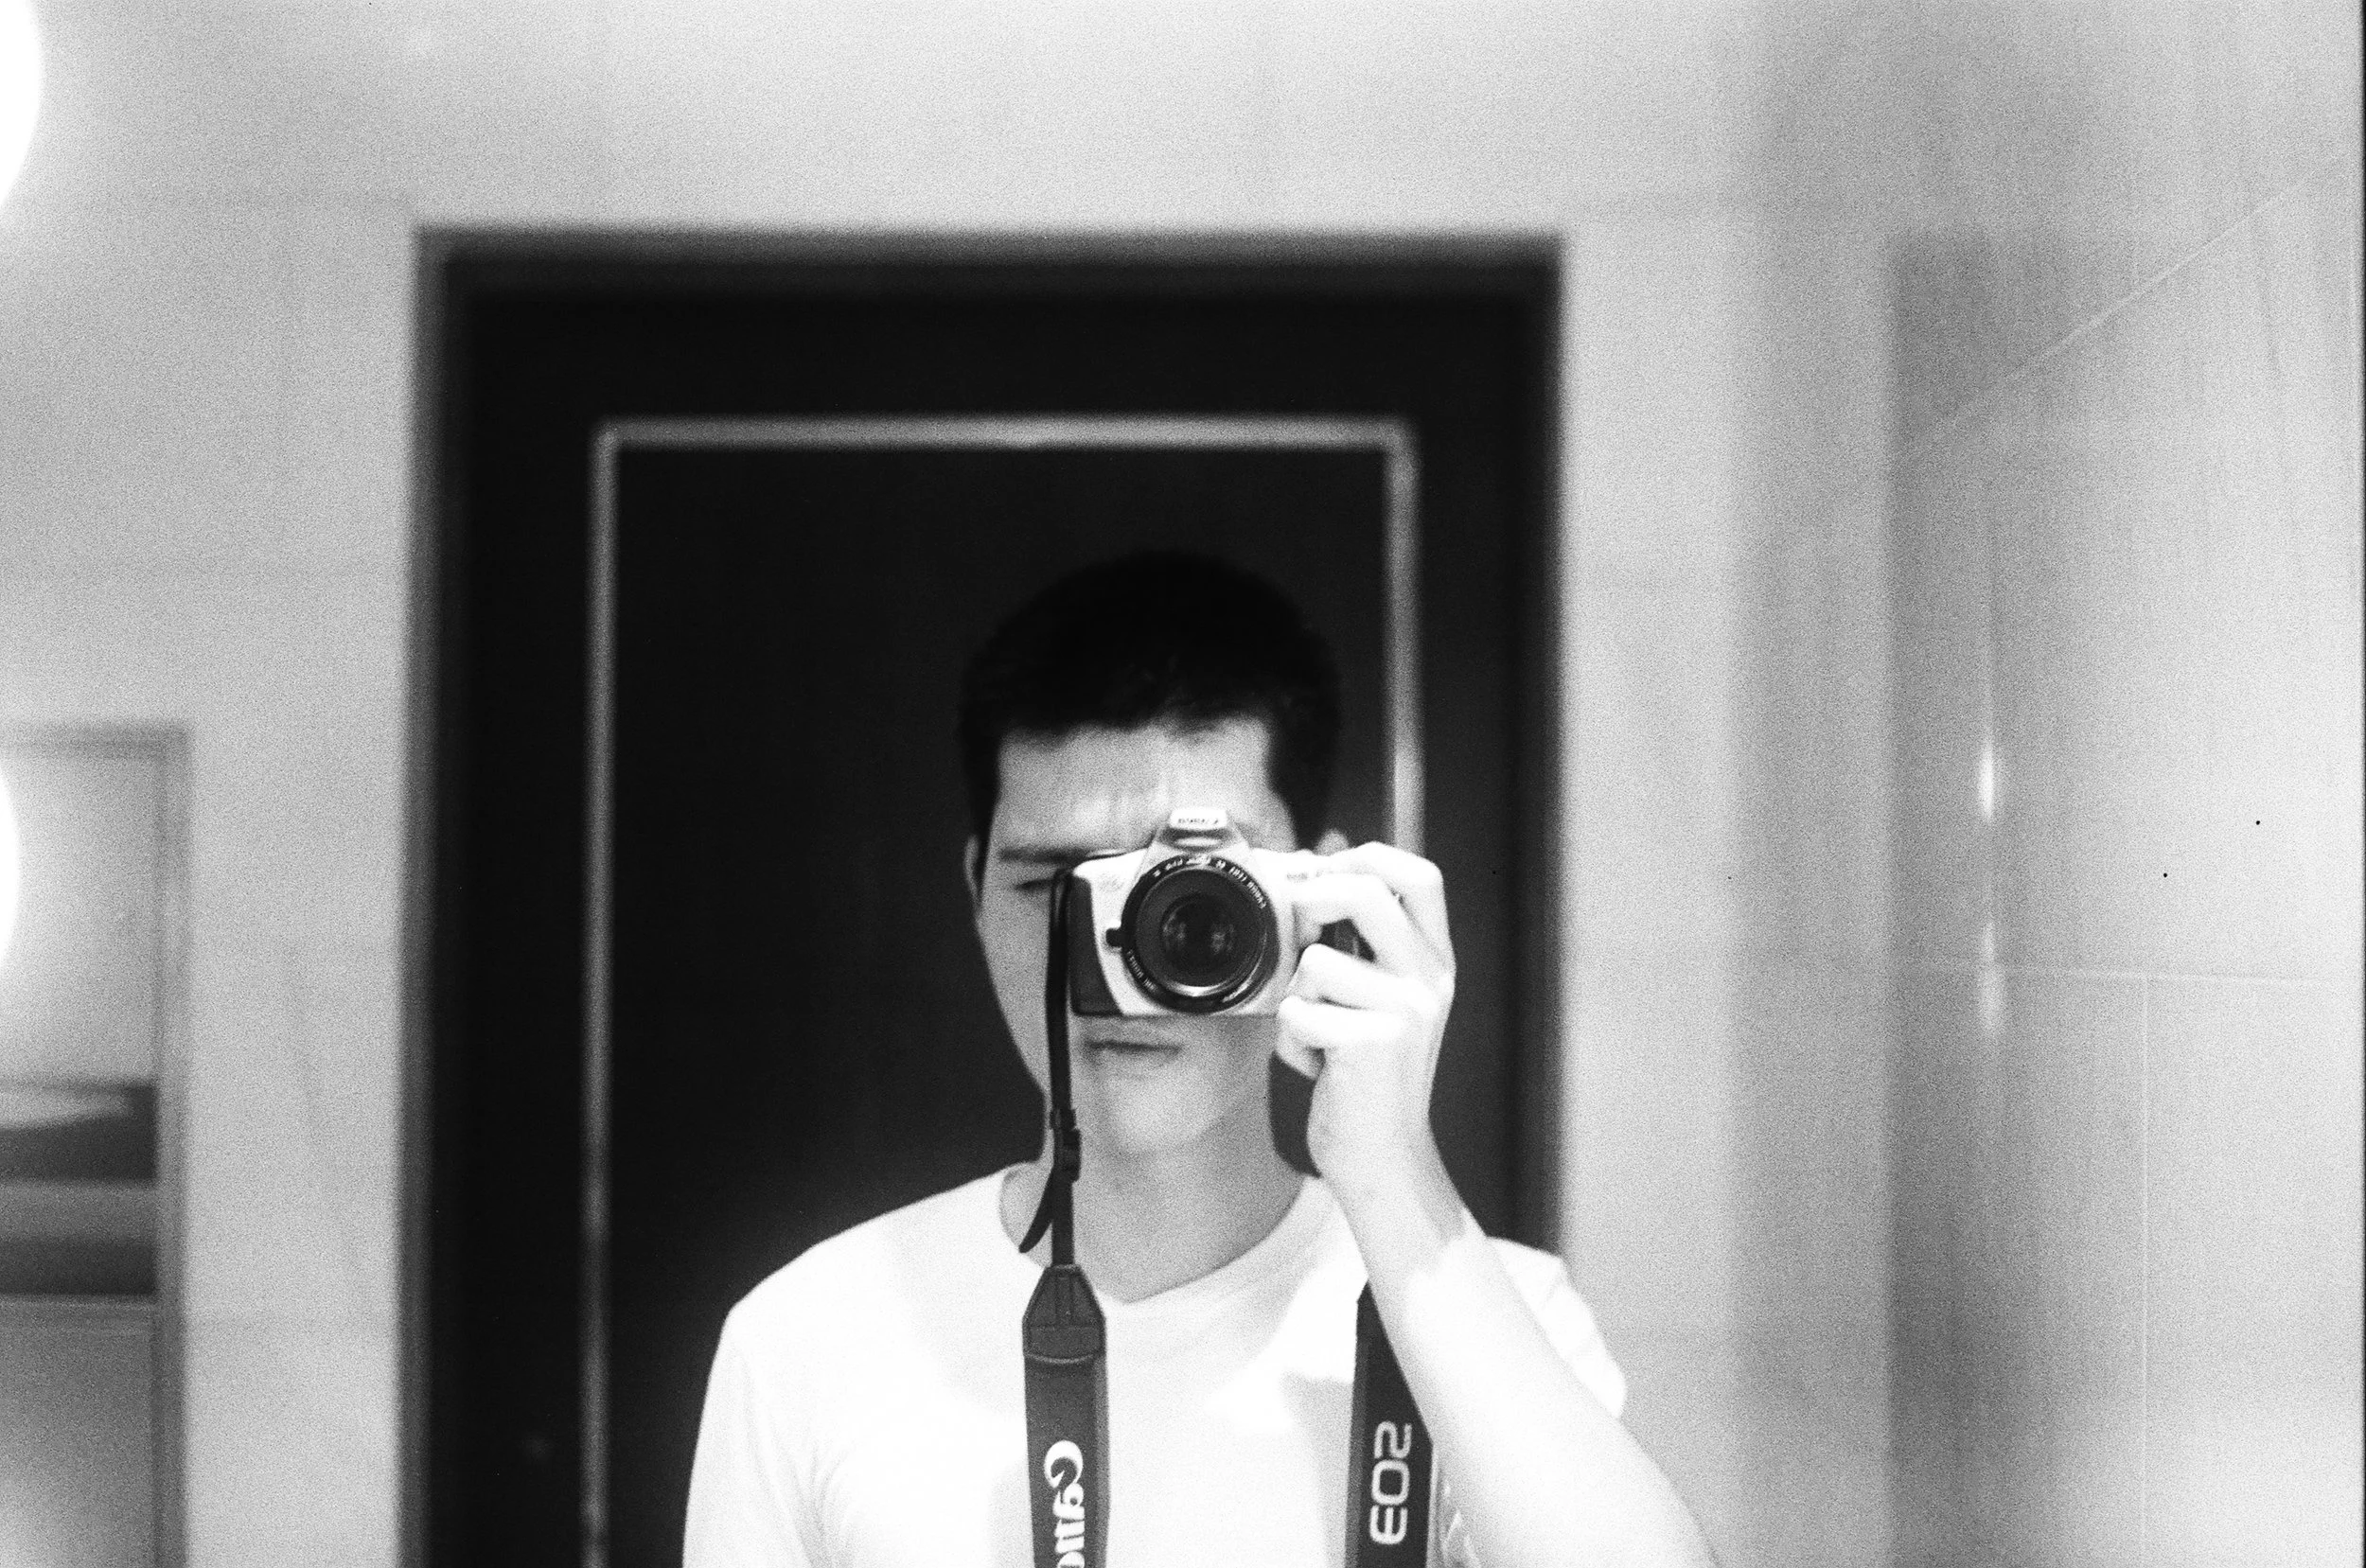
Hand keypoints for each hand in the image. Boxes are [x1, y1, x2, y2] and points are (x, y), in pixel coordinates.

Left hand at [1273, 842, 1455, 1195]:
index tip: (1325, 868)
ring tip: (1318, 1034)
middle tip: (1299, 929)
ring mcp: (1404, 1012)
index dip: (1368, 855)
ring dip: (1296, 998)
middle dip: (1314, 898)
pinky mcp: (1371, 1046)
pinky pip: (1296, 1014)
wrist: (1385, 1157)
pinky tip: (1316, 1068)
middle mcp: (1429, 981)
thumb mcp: (1381, 1001)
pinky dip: (1290, 1043)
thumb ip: (1359, 944)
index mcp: (1435, 962)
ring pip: (1315, 962)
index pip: (1419, 876)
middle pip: (1365, 892)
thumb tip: (1310, 867)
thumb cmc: (1367, 1077)